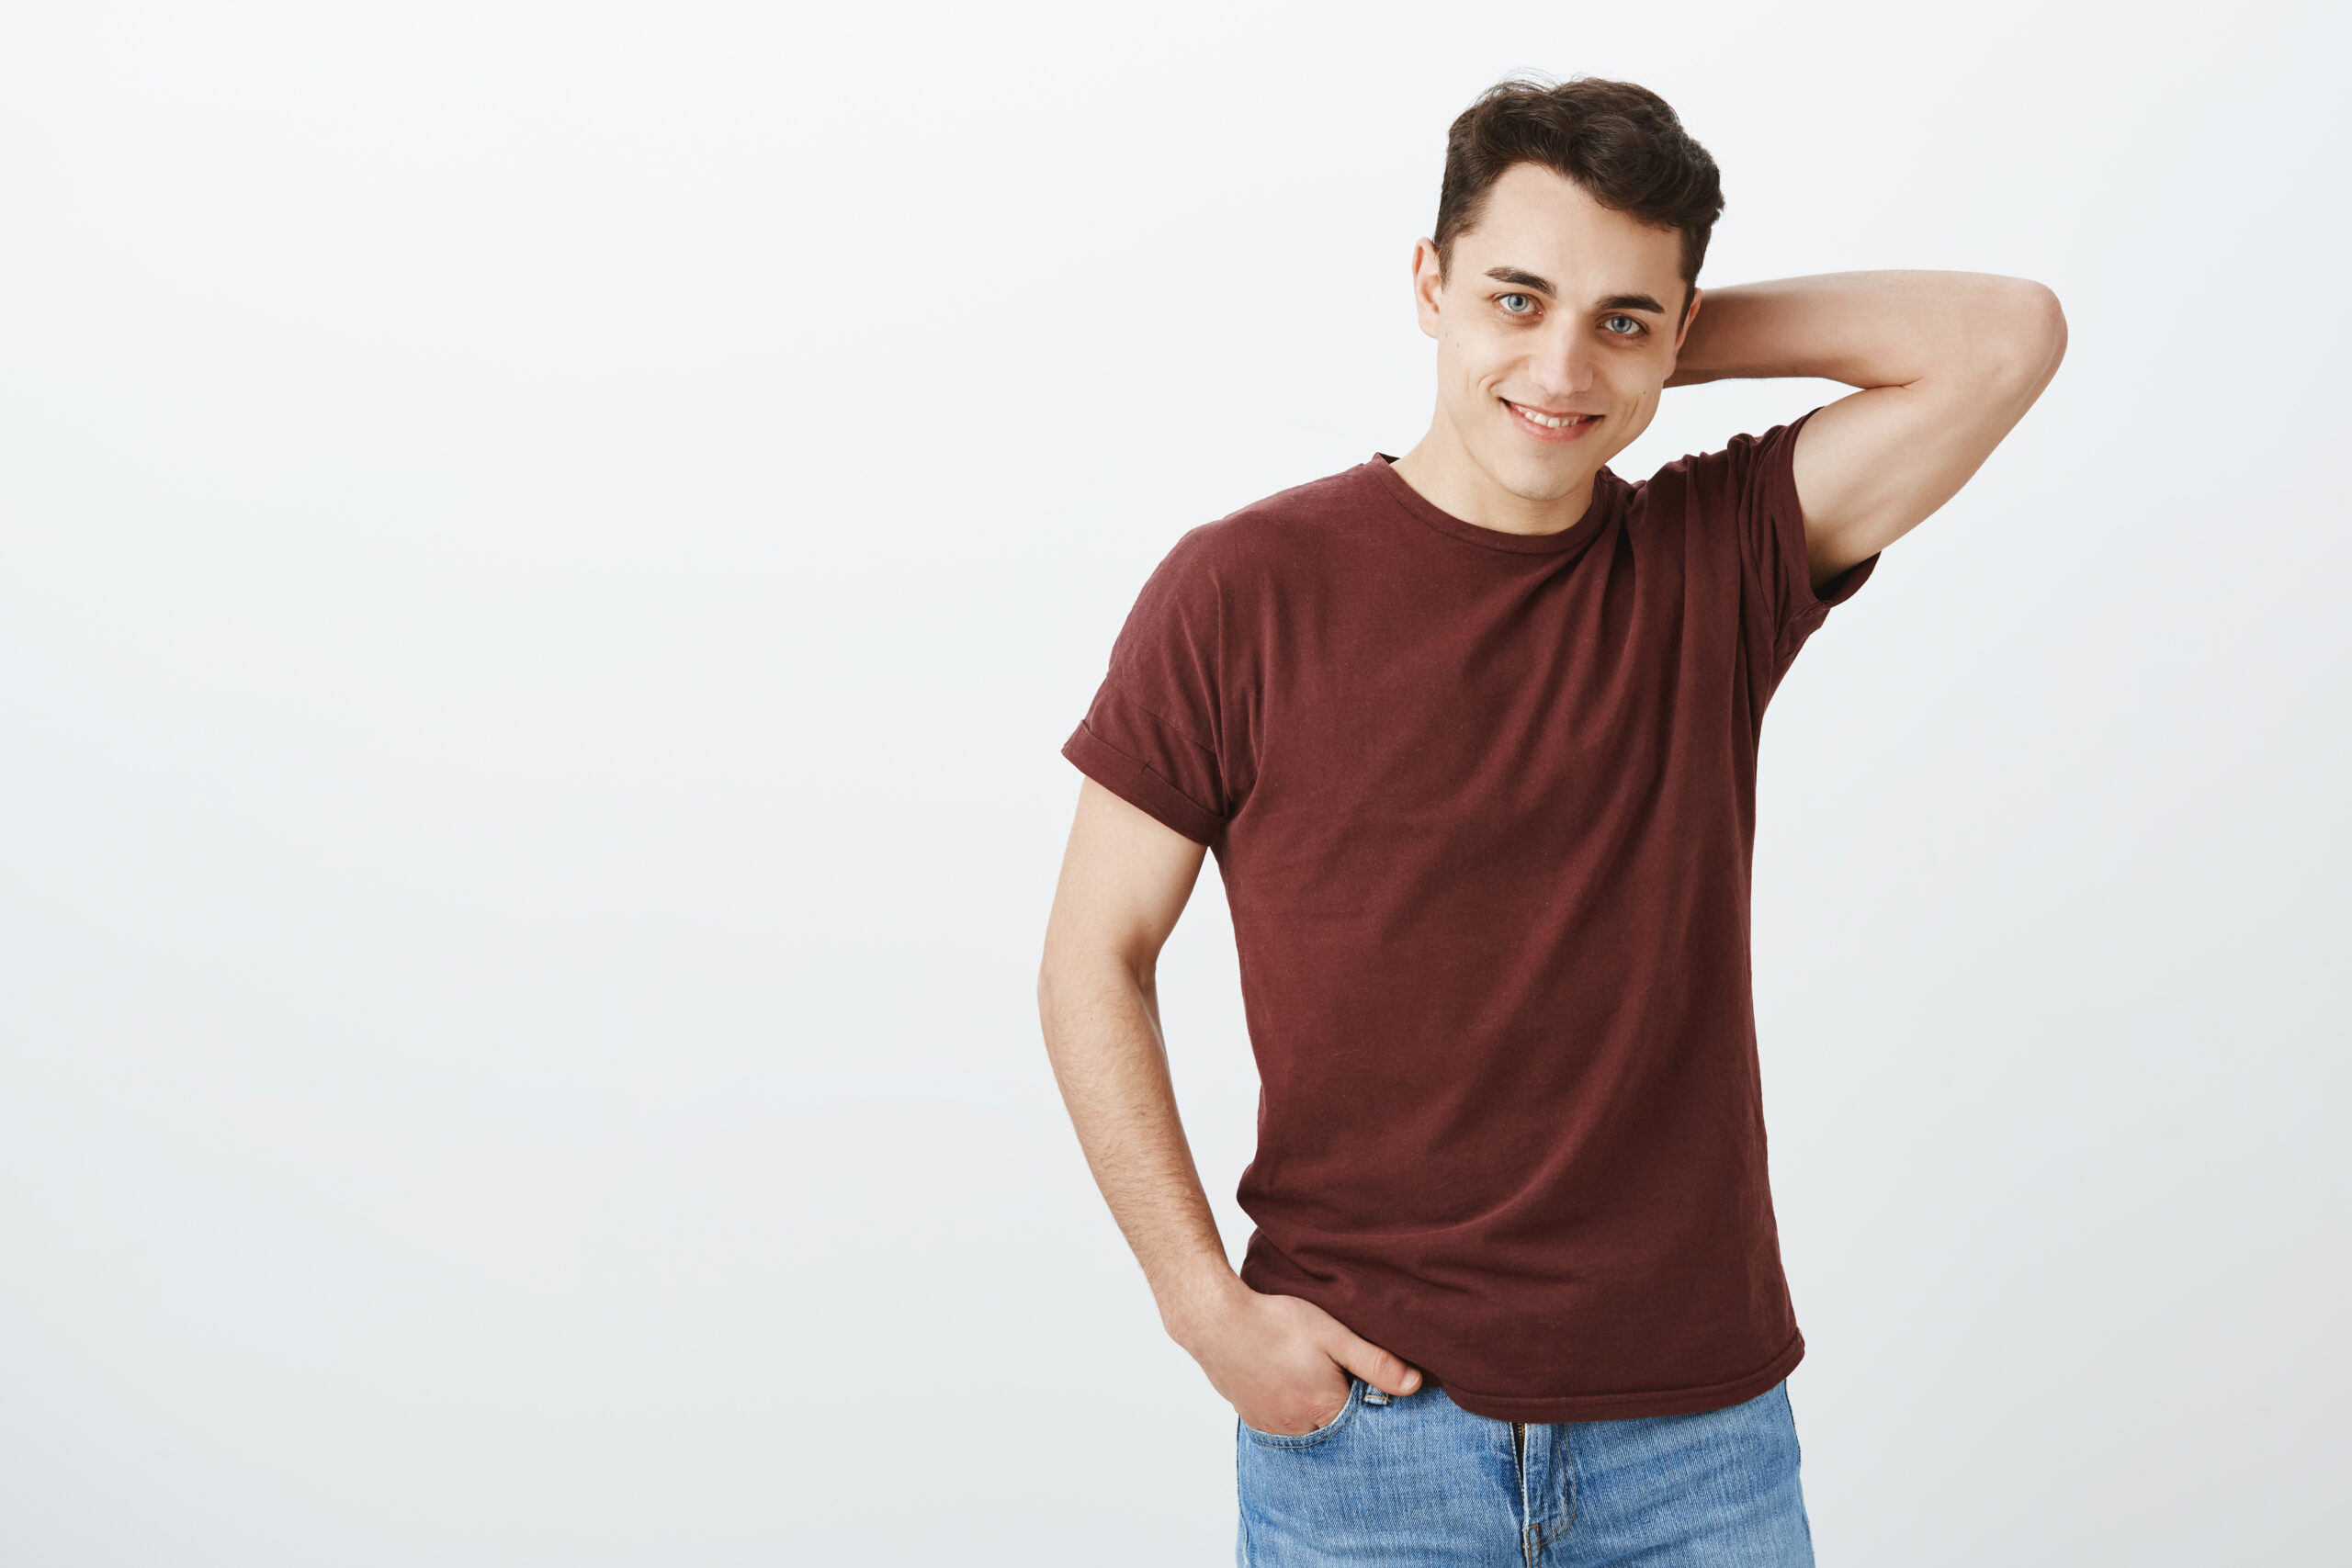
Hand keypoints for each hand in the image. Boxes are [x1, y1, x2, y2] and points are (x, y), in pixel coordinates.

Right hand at [1176, 1281, 1422, 1436]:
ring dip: (1314, 1410)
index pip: (1363, 1418)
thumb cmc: (1276, 1322)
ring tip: (1309, 1375)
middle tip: (1334, 1371)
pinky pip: (1283, 1425)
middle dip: (1341, 1405)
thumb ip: (1375, 1362)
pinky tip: (1287, 1382)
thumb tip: (1415, 1385)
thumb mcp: (1333, 1334)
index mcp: (1325, 1408)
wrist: (1216, 1321)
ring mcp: (1273, 1427)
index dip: (1368, 1396)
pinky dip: (1291, 1410)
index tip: (1361, 1375)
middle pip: (1336, 1427)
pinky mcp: (1252, 1420)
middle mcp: (1299, 1428)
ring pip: (1308, 1428)